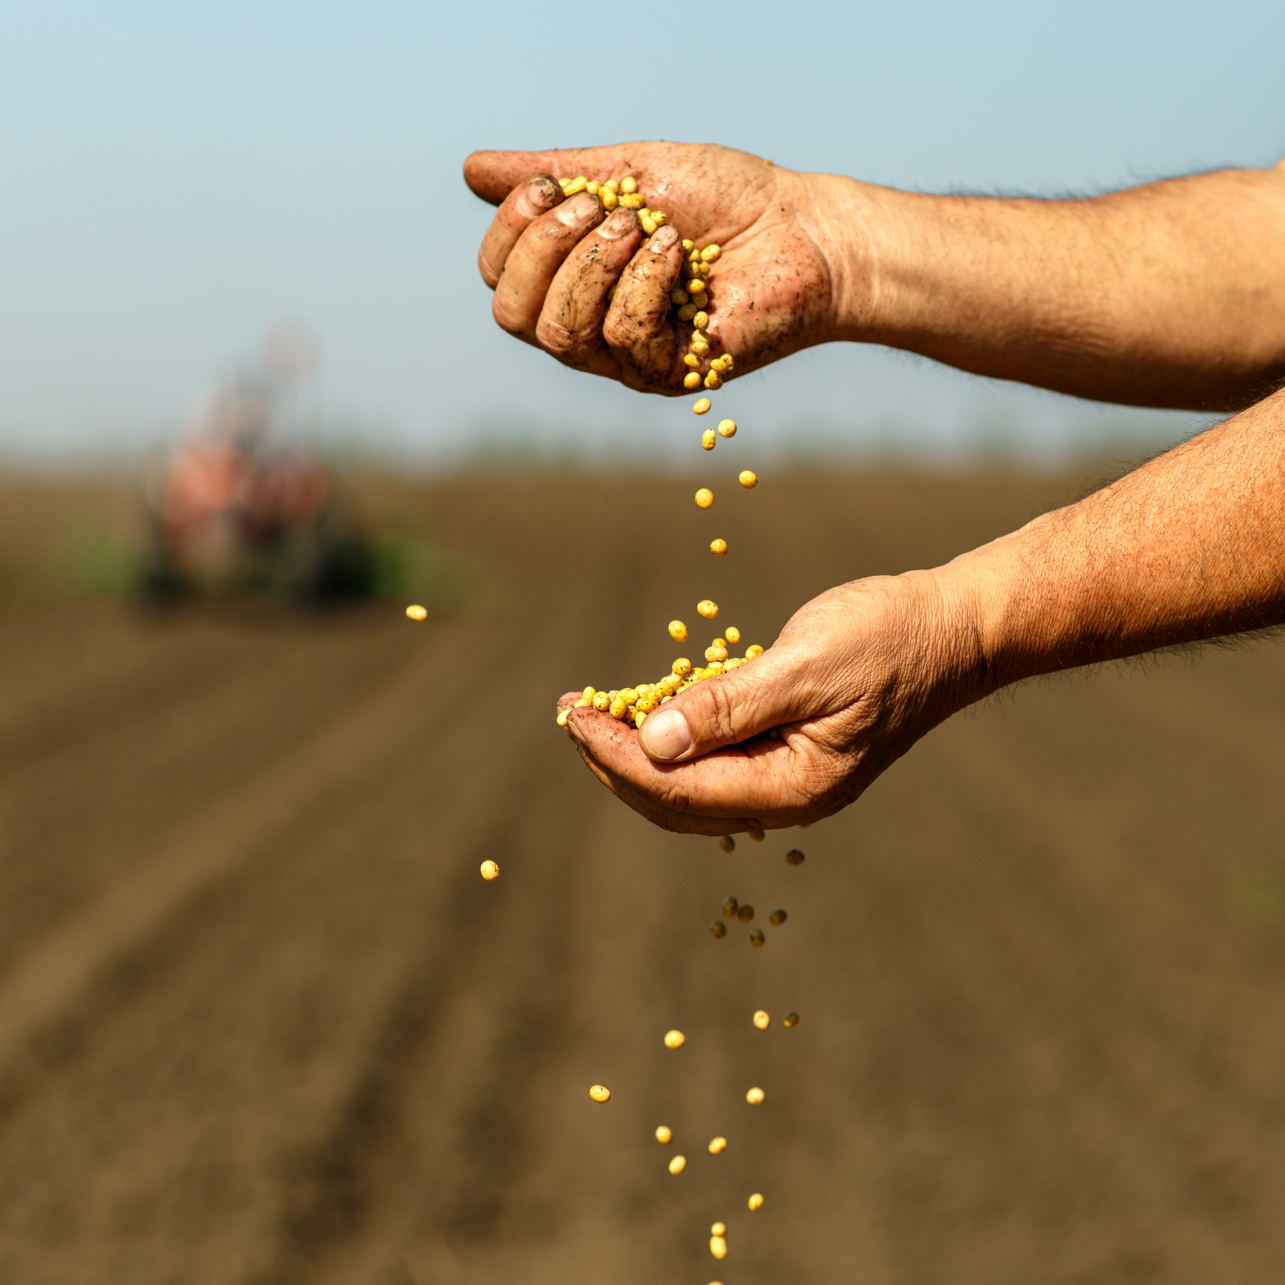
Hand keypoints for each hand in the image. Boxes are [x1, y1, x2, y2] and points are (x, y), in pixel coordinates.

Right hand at [463, 142, 850, 393]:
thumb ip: (557, 173)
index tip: (556, 187)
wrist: (804, 231)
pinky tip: (679, 258)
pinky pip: (620, 337)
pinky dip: (644, 283)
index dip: (511, 230)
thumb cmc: (728, 200)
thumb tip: (473, 170)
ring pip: (558, 333)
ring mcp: (624, 357)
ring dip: (594, 265)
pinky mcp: (666, 374)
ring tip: (647, 228)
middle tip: (604, 209)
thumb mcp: (631, 171)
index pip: (498, 278)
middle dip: (544, 249)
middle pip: (511, 314)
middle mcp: (589, 325)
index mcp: (573, 279)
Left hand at [557, 569, 987, 833]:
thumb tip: (653, 743)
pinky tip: (648, 709)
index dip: (616, 755)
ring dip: (637, 753)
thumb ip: (728, 707)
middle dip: (615, 760)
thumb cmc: (889, 638)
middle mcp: (788, 798)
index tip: (572, 717)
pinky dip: (674, 739)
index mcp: (794, 788)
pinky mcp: (790, 753)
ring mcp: (789, 780)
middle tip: (569, 714)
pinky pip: (717, 762)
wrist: (955, 630)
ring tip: (593, 714)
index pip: (679, 789)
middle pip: (676, 801)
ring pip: (691, 787)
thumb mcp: (806, 666)